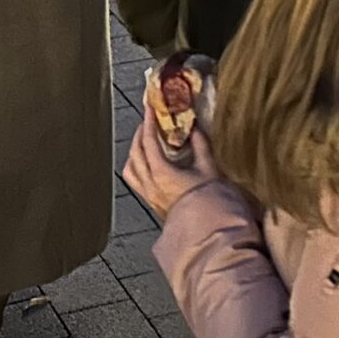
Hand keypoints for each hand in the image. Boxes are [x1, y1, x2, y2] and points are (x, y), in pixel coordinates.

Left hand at [121, 106, 219, 224]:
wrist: (207, 230)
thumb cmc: (208, 200)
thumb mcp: (208, 168)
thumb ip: (200, 145)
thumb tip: (195, 128)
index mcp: (161, 172)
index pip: (148, 141)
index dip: (148, 122)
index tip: (149, 107)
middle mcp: (149, 183)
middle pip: (135, 152)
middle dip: (139, 134)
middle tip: (147, 121)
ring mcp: (148, 194)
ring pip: (130, 167)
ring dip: (134, 151)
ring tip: (142, 142)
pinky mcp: (150, 202)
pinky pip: (134, 180)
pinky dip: (135, 167)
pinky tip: (143, 164)